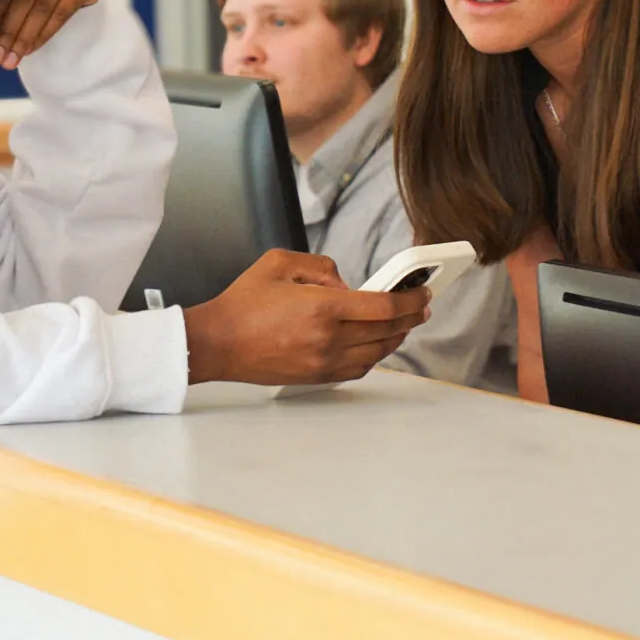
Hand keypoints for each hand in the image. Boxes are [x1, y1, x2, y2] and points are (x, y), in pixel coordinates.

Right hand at [179, 249, 430, 385]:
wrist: (217, 343)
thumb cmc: (244, 302)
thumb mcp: (280, 262)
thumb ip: (321, 266)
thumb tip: (347, 284)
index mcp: (322, 307)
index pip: (383, 306)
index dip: (410, 299)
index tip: (423, 292)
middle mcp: (328, 339)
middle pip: (387, 331)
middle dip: (411, 317)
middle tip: (422, 306)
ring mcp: (323, 362)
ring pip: (377, 353)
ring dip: (396, 338)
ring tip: (404, 324)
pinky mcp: (316, 377)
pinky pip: (359, 369)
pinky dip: (375, 356)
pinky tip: (377, 344)